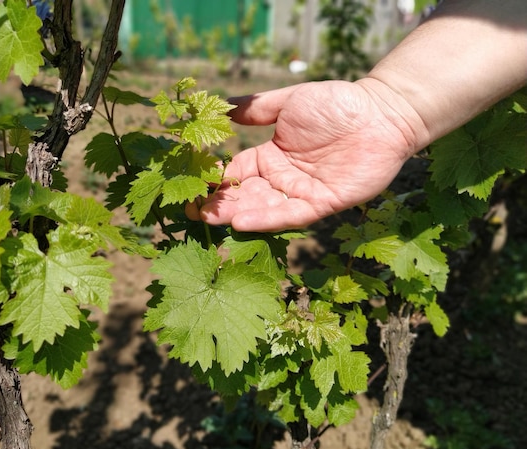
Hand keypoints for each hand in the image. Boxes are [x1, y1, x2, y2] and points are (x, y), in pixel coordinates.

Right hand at [187, 80, 420, 231]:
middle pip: (245, 195)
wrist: (380, 112)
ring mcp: (301, 194)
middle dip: (219, 204)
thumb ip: (256, 109)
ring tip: (210, 218)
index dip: (215, 180)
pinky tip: (241, 221)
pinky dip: (266, 220)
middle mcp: (282, 179)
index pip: (236, 173)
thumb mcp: (288, 102)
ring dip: (236, 214)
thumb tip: (222, 106)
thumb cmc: (336, 103)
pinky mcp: (322, 204)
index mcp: (271, 156)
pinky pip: (290, 215)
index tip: (192, 186)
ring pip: (263, 208)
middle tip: (192, 210)